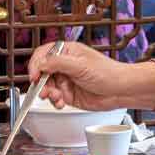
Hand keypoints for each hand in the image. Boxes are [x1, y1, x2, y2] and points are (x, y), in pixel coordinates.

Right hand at [28, 40, 154, 111]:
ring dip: (48, 93)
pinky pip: (54, 98)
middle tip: (43, 90)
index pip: (43, 54)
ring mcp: (66, 80)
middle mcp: (64, 65)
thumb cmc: (108, 73)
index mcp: (67, 52)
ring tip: (56, 97)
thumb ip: (57, 63)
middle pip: (42, 72)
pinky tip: (61, 103)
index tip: (34, 75)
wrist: (120, 91)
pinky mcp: (68, 94)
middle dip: (41, 82)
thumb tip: (40, 63)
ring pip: (46, 86)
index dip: (36, 64)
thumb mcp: (80, 65)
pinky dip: (55, 102)